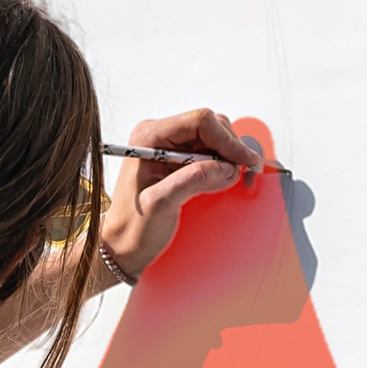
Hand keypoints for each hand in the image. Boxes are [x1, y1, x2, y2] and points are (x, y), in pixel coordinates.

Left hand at [97, 108, 260, 279]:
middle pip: (209, 126)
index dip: (227, 140)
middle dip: (229, 148)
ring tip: (229, 180)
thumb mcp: (160, 205)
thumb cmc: (132, 228)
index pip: (200, 121)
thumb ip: (191, 180)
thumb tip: (226, 167)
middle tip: (241, 173)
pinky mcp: (177, 160)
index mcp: (149, 137)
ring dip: (227, 156)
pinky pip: (208, 153)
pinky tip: (222, 180)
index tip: (245, 161)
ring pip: (212, 138)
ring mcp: (169, 147)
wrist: (122, 245)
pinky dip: (221, 164)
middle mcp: (159, 136)